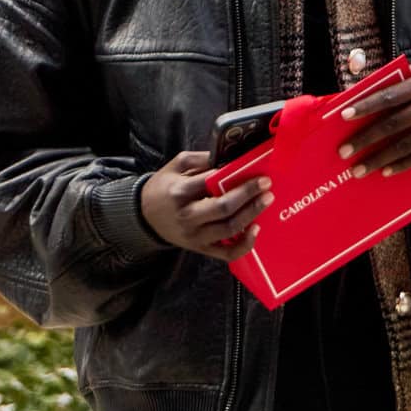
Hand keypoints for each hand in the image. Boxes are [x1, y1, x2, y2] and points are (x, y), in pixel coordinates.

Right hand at [140, 151, 270, 260]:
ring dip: (251, 214)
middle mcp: (187, 216)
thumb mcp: (175, 166)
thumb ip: (201, 160)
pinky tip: (256, 230)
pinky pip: (227, 253)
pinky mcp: (201, 249)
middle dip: (248, 195)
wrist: (144, 215)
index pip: (210, 183)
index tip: (254, 170)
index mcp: (179, 192)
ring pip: (229, 229)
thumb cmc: (163, 188)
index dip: (235, 176)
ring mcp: (195, 236)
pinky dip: (244, 245)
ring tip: (266, 200)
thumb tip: (230, 157)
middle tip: (266, 184)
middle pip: (223, 208)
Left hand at [338, 63, 410, 177]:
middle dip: (366, 138)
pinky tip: (385, 171)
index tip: (343, 116)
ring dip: (379, 158)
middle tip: (344, 151)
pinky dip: (402, 164)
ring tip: (359, 169)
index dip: (366, 105)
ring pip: (407, 143)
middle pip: (395, 121)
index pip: (391, 93)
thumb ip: (399, 82)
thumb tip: (358, 95)